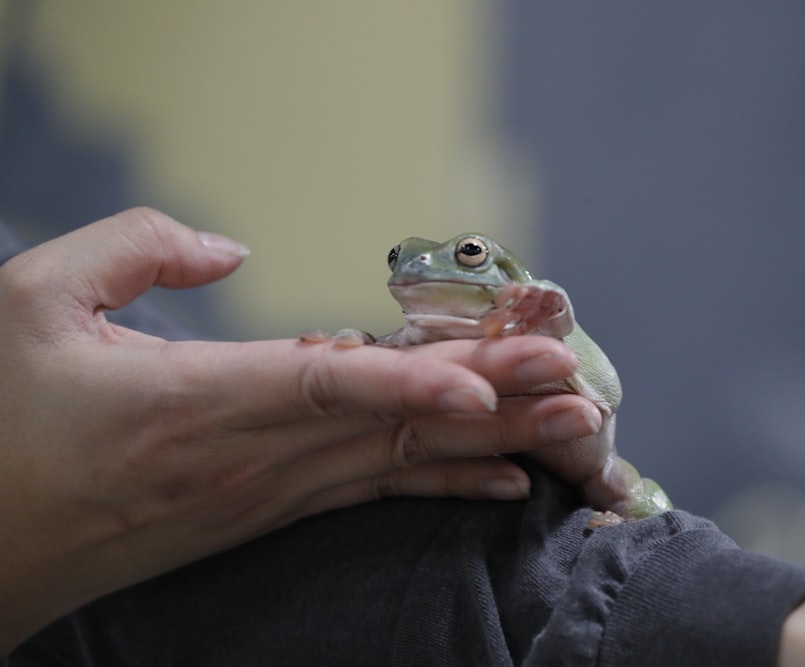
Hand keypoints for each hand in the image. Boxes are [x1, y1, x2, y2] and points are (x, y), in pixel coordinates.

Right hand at [0, 208, 602, 649]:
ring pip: (397, 465)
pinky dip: (442, 486)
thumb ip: (137, 249)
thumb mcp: (28, 298)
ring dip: (490, 445)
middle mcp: (246, 460)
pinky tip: (504, 483)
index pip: (325, 391)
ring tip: (570, 430)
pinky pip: (371, 496)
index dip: (410, 388)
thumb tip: (232, 251)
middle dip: (492, 403)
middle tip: (575, 383)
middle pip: (391, 427)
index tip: (488, 385)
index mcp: (193, 403)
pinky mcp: (264, 515)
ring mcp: (263, 496)